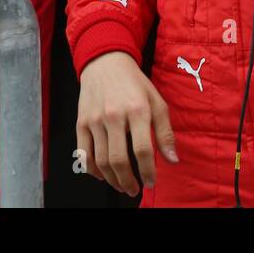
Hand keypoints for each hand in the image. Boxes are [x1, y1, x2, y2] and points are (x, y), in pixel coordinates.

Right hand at [76, 51, 178, 196]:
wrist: (105, 63)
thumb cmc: (135, 84)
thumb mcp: (157, 101)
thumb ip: (165, 132)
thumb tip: (173, 160)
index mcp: (137, 110)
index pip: (142, 149)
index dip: (147, 171)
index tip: (151, 182)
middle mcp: (114, 115)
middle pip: (118, 159)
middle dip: (128, 181)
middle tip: (135, 189)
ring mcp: (95, 120)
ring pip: (101, 160)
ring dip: (112, 179)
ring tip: (122, 185)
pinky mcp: (81, 122)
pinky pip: (83, 154)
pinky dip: (92, 170)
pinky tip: (102, 175)